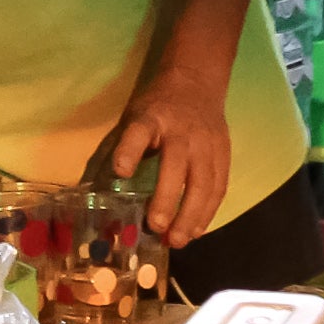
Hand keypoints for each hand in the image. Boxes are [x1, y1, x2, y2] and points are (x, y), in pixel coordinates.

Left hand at [106, 69, 230, 247]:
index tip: (121, 171)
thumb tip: (100, 188)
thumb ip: (123, 146)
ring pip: (203, 182)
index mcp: (151, 118)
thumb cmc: (157, 107)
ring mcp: (206, 143)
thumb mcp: (134, 115)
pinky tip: (198, 230)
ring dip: (191, 215)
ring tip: (178, 240)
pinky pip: (219, 186)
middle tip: (156, 228)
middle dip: (166, 200)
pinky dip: (209, 211)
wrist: (196, 84)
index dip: (129, 151)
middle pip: (176, 167)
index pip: (139, 133)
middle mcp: (181, 131)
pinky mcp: (223, 153)